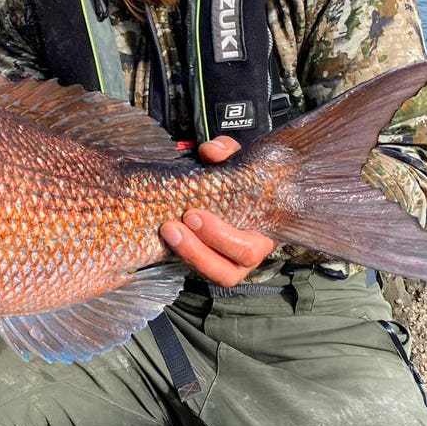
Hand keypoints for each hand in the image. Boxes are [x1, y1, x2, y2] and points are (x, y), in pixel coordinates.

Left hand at [160, 137, 275, 287]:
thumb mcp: (238, 162)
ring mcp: (226, 263)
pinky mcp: (206, 262)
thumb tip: (210, 151)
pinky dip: (178, 252)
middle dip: (199, 248)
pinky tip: (165, 235)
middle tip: (176, 224)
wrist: (235, 189)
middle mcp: (246, 256)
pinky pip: (194, 267)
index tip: (195, 214)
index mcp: (262, 234)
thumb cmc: (243, 181)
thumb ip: (228, 152)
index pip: (250, 250)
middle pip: (228, 272)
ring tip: (167, 230)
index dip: (222, 238)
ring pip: (211, 274)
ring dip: (186, 253)